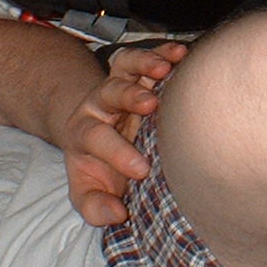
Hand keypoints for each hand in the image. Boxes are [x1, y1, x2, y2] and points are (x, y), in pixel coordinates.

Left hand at [57, 42, 187, 225]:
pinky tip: (181, 53)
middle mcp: (100, 104)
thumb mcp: (88, 190)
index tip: (142, 168)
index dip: (116, 152)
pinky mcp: (138, 75)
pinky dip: (162, 52)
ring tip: (165, 68)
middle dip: (128, 96)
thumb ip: (95, 206)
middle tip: (149, 104)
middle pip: (109, 92)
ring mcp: (119, 85)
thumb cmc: (97, 166)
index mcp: (84, 133)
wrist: (90, 131)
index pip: (96, 138)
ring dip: (145, 63)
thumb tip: (116, 214)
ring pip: (126, 66)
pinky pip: (146, 58)